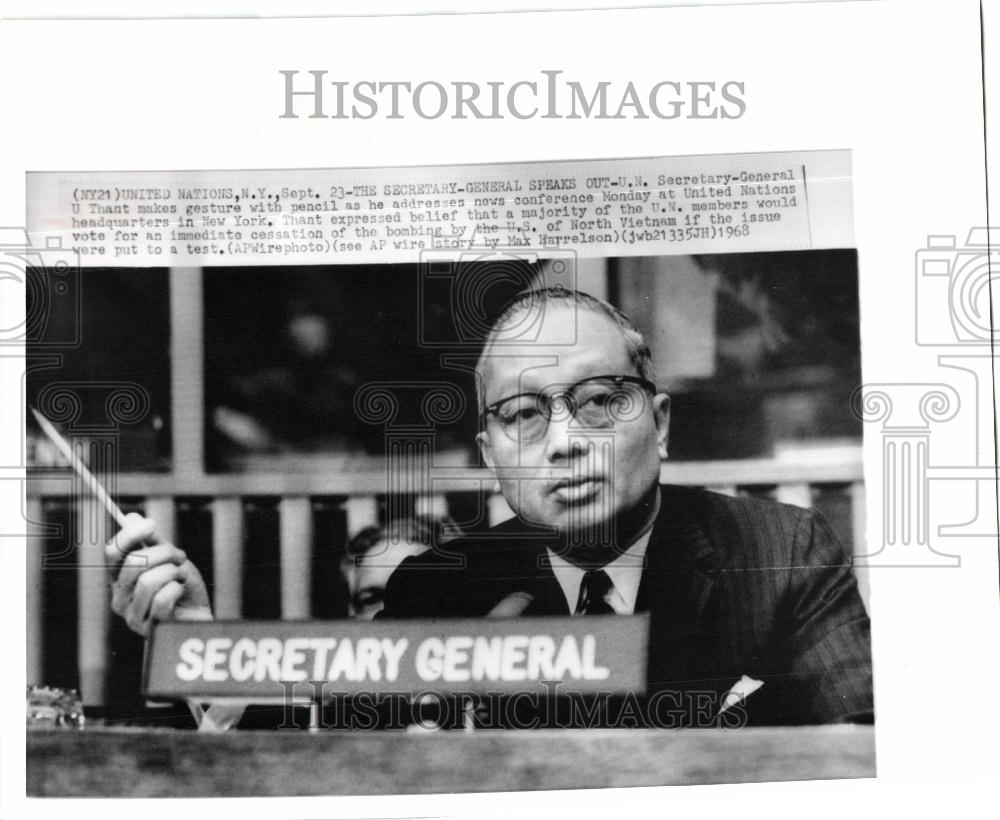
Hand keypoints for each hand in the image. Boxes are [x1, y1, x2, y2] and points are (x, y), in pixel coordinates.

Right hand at [105, 512, 211, 636]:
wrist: (198, 614)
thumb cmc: (181, 586)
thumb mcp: (169, 558)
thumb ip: (151, 541)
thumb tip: (131, 518)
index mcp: (120, 577)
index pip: (112, 553)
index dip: (129, 535)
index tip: (151, 524)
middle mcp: (119, 597)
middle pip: (133, 563)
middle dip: (164, 553)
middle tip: (180, 557)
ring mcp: (130, 615)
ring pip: (147, 581)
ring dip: (173, 573)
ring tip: (180, 577)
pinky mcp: (147, 628)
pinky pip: (161, 599)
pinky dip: (177, 590)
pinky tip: (180, 592)